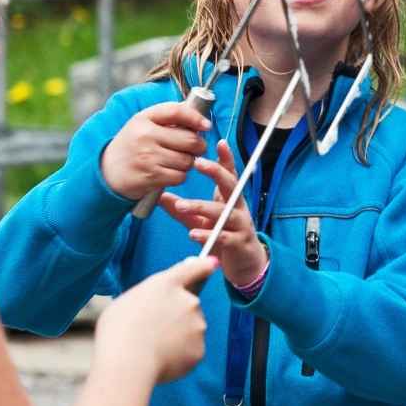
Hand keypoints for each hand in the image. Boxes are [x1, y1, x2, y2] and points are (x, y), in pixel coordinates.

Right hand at [94, 256, 214, 382]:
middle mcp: (189, 301)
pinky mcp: (199, 349)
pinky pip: (189, 350)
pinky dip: (178, 356)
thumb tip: (163, 298)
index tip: (212, 264)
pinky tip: (159, 360)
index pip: (194, 268)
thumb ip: (151, 294)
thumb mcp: (128, 300)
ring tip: (150, 348)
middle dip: (176, 315)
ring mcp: (198, 325)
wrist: (127, 365)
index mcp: (169, 284)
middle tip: (151, 330)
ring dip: (177, 336)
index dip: (204, 266)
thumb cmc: (118, 332)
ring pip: (190, 329)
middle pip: (188, 305)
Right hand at [100, 101, 212, 202]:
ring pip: (188, 160)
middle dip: (198, 146)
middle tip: (194, 148)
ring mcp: (147, 157)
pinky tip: (170, 172)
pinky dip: (180, 176)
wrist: (107, 172)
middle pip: (190, 140)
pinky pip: (180, 176)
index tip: (206, 125)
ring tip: (177, 160)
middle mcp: (145, 136)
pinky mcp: (150, 176)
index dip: (196, 118)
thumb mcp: (143, 124)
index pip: (177, 111)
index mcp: (144, 119)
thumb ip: (169, 117)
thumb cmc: (133, 145)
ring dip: (188, 162)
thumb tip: (200, 117)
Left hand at [161, 141, 267, 289]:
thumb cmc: (223, 235)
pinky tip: (193, 234)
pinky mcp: (238, 242)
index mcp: (229, 199)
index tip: (219, 142)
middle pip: (230, 185)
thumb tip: (161, 195)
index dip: (226, 158)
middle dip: (216, 172)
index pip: (229, 174)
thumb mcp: (200, 220)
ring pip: (224, 211)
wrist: (244, 262)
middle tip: (197, 163)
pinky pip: (223, 236)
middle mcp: (238, 208)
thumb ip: (182, 209)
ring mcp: (240, 224)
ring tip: (181, 205)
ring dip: (202, 207)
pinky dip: (208, 234)